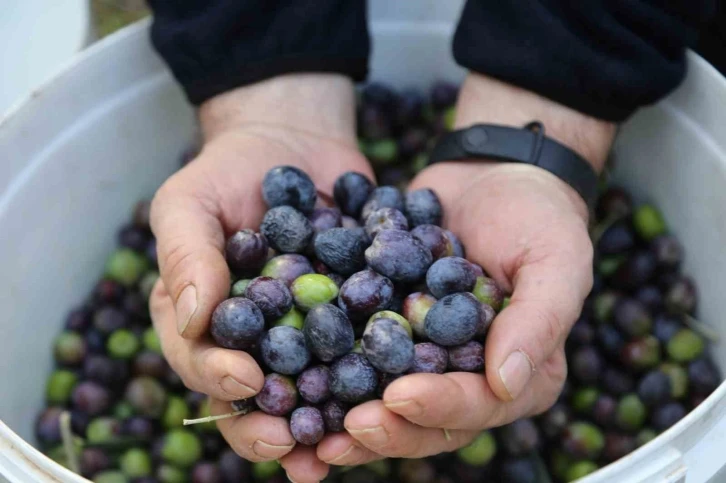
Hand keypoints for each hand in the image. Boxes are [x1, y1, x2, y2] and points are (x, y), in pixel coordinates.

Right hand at [148, 73, 372, 481]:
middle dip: (269, 428)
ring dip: (325, 424)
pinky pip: (361, 354)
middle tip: (293, 446)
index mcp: (201, 323)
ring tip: (346, 444)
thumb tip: (193, 318)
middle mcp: (250, 341)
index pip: (200, 363)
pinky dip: (378, 377)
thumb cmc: (228, 170)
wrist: (293, 141)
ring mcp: (302, 335)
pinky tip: (398, 391)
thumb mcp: (189, 201)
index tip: (247, 381)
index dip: (219, 380)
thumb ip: (185, 255)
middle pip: (254, 400)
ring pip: (310, 392)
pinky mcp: (349, 320)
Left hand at [316, 73, 616, 463]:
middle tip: (345, 428)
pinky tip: (294, 377)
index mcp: (519, 375)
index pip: (479, 405)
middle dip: (387, 428)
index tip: (400, 395)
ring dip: (349, 420)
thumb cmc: (537, 215)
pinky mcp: (389, 331)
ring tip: (311, 430)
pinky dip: (328, 372)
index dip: (440, 407)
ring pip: (387, 403)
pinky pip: (358, 359)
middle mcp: (469, 376)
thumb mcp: (556, 261)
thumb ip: (538, 322)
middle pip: (428, 421)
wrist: (490, 173)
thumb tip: (506, 384)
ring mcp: (426, 358)